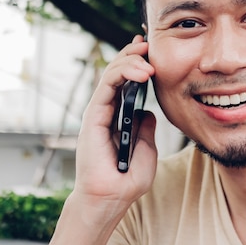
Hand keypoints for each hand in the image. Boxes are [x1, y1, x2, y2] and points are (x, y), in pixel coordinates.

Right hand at [74, 34, 156, 205]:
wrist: (110, 199)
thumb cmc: (126, 180)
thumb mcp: (147, 149)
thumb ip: (146, 129)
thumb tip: (147, 112)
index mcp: (118, 116)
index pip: (126, 82)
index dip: (137, 63)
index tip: (152, 50)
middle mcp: (107, 111)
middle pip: (117, 73)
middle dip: (132, 55)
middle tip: (148, 44)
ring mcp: (98, 113)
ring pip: (110, 75)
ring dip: (129, 61)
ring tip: (147, 58)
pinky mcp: (93, 117)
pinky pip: (106, 88)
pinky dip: (122, 75)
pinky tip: (141, 71)